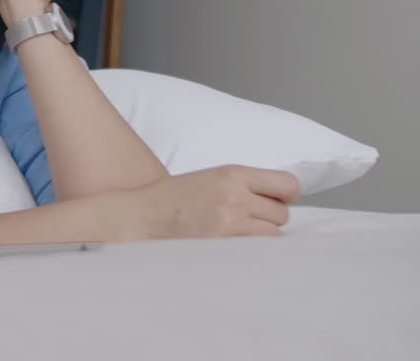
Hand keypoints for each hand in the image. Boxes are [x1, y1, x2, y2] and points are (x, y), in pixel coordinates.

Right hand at [118, 165, 299, 239]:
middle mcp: (235, 196)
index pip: (287, 184)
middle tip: (246, 223)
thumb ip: (241, 186)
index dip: (285, 196)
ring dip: (261, 238)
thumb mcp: (208, 179)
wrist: (140, 216)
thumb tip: (277, 201)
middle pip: (282, 213)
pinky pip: (258, 252)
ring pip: (274, 235)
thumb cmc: (170, 199)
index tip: (276, 202)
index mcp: (231, 174)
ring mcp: (231, 223)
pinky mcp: (224, 246)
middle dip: (268, 219)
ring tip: (238, 237)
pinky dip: (252, 252)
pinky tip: (235, 250)